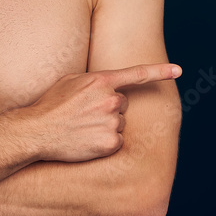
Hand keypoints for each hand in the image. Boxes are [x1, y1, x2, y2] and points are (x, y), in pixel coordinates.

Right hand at [22, 63, 180, 162]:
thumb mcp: (70, 81)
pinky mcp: (111, 142)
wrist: (36, 132)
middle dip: (109, 110)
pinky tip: (86, 141)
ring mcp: (112, 121)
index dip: (160, 72)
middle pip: (123, 105)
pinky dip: (105, 144)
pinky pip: (117, 142)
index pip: (137, 74)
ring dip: (106, 127)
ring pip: (120, 124)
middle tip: (85, 115)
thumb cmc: (49, 106)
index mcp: (101, 81)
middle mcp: (111, 99)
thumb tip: (108, 84)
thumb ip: (93, 79)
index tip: (179, 71)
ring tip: (82, 128)